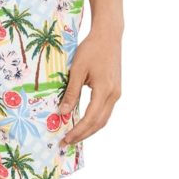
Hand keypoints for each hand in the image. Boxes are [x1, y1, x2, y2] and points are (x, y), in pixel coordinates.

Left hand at [59, 30, 122, 146]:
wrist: (109, 35)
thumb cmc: (91, 49)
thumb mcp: (77, 70)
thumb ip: (71, 92)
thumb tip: (62, 112)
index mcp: (104, 90)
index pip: (90, 118)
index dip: (78, 131)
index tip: (66, 139)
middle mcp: (114, 94)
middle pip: (99, 123)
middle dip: (83, 135)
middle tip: (67, 142)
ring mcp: (116, 93)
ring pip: (103, 119)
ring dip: (89, 130)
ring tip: (74, 136)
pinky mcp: (115, 90)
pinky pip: (105, 111)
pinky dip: (94, 120)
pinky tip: (83, 123)